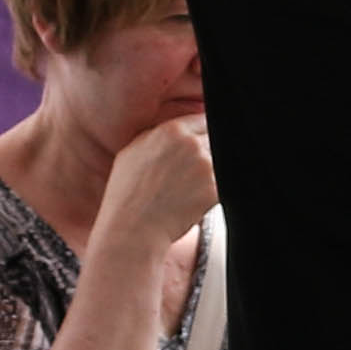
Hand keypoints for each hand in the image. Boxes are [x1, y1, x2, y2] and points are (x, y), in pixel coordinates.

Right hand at [81, 115, 216, 278]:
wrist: (132, 229)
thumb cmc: (127, 194)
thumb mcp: (133, 151)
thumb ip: (158, 134)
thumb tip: (179, 129)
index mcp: (171, 130)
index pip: (205, 120)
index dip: (205, 135)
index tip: (203, 148)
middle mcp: (191, 144)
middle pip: (216, 139)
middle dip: (210, 154)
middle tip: (196, 174)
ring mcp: (205, 166)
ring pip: (221, 161)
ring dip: (213, 174)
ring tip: (193, 189)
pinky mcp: (214, 189)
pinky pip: (223, 184)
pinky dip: (214, 192)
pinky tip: (196, 201)